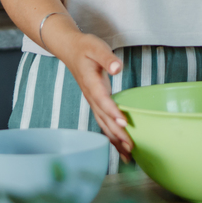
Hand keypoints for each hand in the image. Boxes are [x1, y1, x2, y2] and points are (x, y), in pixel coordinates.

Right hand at [59, 31, 132, 160]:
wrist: (70, 50)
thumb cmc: (85, 47)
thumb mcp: (96, 47)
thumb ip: (107, 58)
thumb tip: (117, 67)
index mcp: (91, 83)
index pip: (103, 100)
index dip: (113, 112)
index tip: (124, 123)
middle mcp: (90, 96)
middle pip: (103, 119)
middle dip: (117, 134)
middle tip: (131, 146)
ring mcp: (92, 101)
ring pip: (103, 124)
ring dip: (115, 140)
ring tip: (128, 155)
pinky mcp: (96, 103)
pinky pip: (103, 122)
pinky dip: (112, 135)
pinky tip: (121, 146)